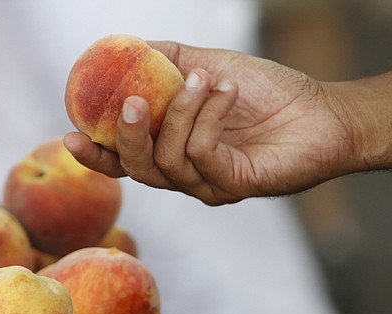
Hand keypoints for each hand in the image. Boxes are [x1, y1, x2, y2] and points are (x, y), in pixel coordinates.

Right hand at [64, 41, 354, 204]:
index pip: (122, 161)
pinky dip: (209, 117)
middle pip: (136, 169)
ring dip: (180, 114)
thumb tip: (124, 49)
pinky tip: (226, 92)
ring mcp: (206, 184)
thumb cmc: (264, 91)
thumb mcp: (205, 66)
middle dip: (127, 137)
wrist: (321, 110)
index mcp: (170, 151)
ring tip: (204, 80)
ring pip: (167, 161)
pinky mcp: (231, 185)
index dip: (94, 154)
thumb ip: (165, 62)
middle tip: (132, 104)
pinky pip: (201, 154)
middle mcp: (183, 174)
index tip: (70, 135)